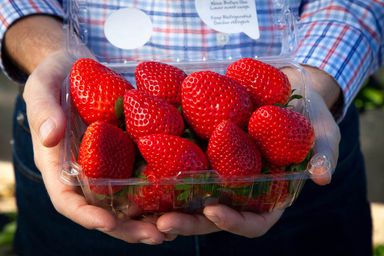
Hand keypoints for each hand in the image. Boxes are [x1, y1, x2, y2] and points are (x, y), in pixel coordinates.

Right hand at [23, 50, 166, 244]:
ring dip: (147, 219)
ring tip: (173, 228)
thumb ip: (43, 110)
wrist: (76, 69)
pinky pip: (139, 177)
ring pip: (125, 202)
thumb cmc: (54, 78)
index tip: (108, 222)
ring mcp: (107, 165)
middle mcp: (85, 172)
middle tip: (156, 236)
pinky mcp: (126, 154)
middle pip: (103, 210)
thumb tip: (49, 137)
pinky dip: (156, 193)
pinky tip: (179, 200)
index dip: (86, 215)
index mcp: (59, 165)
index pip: (67, 200)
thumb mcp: (43, 88)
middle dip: (127, 228)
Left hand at [156, 64, 340, 238]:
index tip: (214, 211)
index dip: (233, 223)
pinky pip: (183, 164)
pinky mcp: (204, 152)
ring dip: (167, 203)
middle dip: (188, 221)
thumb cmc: (309, 118)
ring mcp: (220, 173)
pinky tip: (144, 162)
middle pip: (212, 216)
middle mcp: (240, 191)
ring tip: (142, 203)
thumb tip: (322, 177)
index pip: (252, 222)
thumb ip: (322, 154)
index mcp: (269, 197)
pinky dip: (164, 168)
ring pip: (191, 196)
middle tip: (163, 222)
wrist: (287, 90)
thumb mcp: (323, 134)